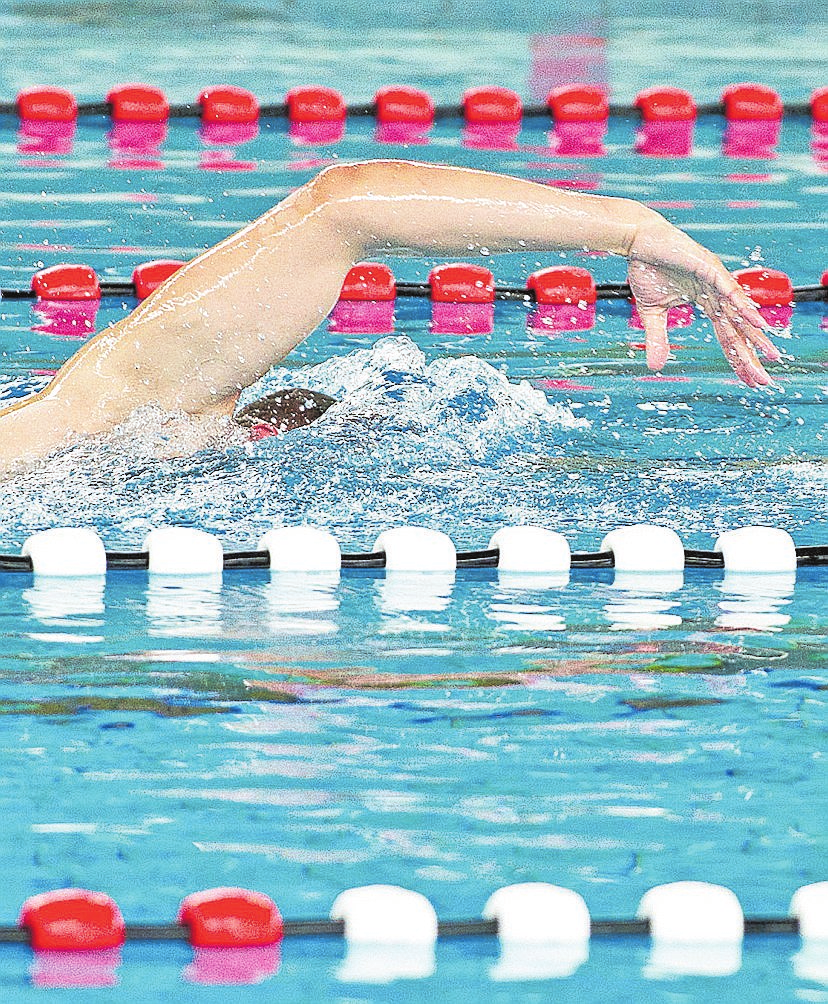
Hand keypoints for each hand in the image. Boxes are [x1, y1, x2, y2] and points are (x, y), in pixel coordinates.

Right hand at [627, 221, 780, 386]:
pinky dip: (741, 303)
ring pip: (738, 312)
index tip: (749, 378)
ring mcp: (715, 279)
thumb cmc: (647, 270)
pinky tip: (754, 319)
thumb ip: (658, 339)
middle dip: (751, 355)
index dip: (737, 357)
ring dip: (754, 333)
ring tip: (769, 352)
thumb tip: (655, 368)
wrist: (638, 242)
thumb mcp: (651, 314)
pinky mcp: (709, 267)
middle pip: (738, 329)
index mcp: (707, 302)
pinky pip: (728, 288)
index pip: (726, 335)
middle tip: (764, 379)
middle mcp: (717, 293)